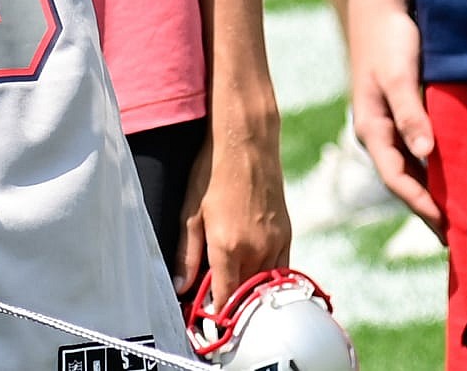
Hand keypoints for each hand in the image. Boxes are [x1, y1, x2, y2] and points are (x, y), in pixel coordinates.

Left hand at [181, 115, 290, 308]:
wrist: (246, 144)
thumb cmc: (212, 173)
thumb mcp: (190, 212)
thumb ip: (186, 253)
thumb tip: (180, 286)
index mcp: (228, 246)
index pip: (225, 297)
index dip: (215, 314)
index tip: (205, 322)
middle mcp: (256, 249)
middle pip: (246, 295)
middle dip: (231, 306)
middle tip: (215, 309)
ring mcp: (275, 242)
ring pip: (265, 285)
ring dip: (250, 294)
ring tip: (232, 295)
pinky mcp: (286, 234)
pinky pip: (281, 269)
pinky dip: (268, 279)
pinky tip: (253, 277)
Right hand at [348, 0, 443, 235]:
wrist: (381, 3)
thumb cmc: (388, 39)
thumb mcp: (398, 75)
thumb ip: (411, 114)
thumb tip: (426, 155)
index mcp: (372, 127)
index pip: (395, 178)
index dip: (420, 205)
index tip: (449, 227)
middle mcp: (380, 131)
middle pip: (404, 179)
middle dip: (428, 208)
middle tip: (461, 237)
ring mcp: (392, 122)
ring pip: (413, 166)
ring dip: (434, 191)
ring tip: (464, 215)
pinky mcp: (406, 110)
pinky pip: (422, 149)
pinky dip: (439, 168)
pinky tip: (459, 175)